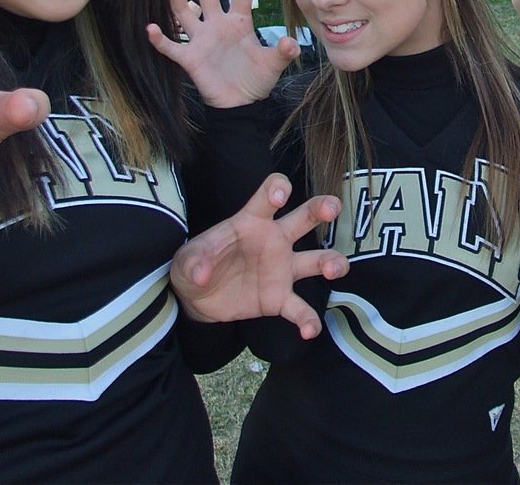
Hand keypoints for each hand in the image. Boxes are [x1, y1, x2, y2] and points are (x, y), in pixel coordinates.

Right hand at [146, 0, 300, 107]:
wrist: (241, 104)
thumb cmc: (255, 79)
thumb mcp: (274, 64)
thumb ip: (283, 52)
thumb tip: (291, 43)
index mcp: (238, 21)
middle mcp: (217, 24)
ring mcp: (201, 39)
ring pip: (184, 12)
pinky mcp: (190, 58)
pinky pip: (171, 47)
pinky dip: (160, 39)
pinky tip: (152, 28)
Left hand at [170, 173, 348, 337]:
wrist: (197, 299)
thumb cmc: (196, 264)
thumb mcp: (185, 259)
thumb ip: (193, 261)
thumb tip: (201, 274)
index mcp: (251, 221)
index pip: (268, 196)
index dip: (277, 189)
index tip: (280, 197)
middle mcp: (274, 240)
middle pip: (304, 217)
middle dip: (321, 208)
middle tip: (332, 207)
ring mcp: (281, 269)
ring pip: (316, 260)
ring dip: (330, 262)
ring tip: (334, 268)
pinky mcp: (279, 298)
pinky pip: (300, 308)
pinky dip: (308, 320)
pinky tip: (310, 330)